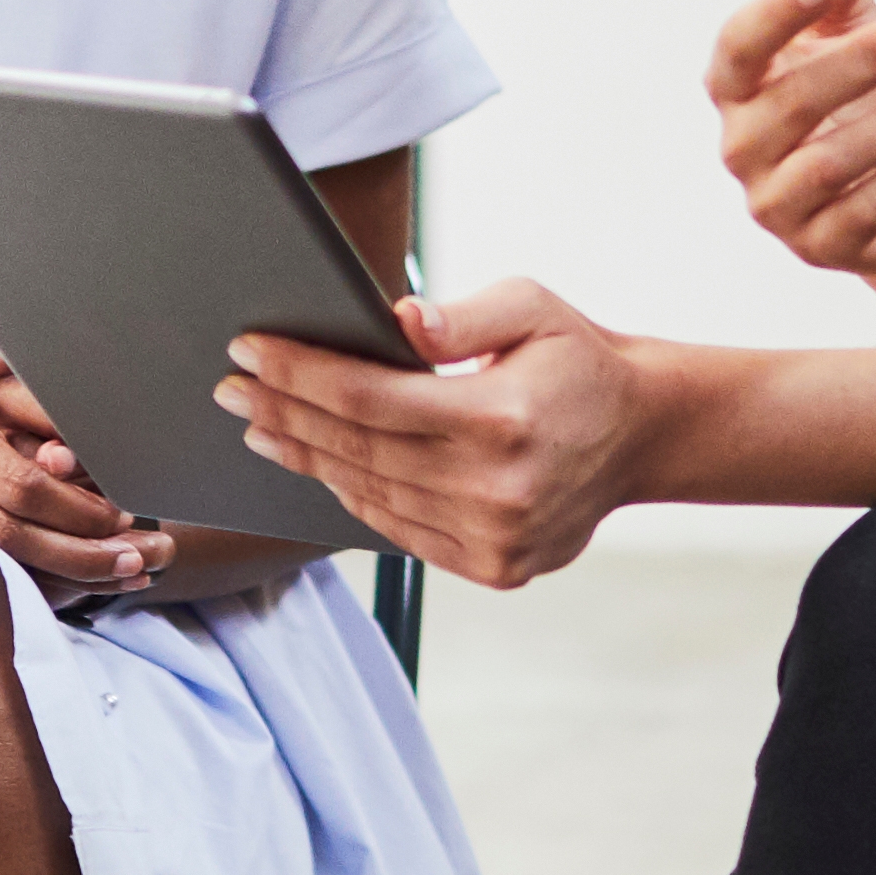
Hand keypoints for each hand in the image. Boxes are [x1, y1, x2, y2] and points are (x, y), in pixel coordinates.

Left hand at [219, 279, 645, 587]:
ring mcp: (495, 538)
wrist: (644, 434)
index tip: (247, 351)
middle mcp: (496, 488)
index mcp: (501, 418)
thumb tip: (399, 321)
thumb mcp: (533, 307)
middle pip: (357, 449)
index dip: (298, 374)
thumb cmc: (576, 359)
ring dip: (307, 459)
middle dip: (284, 414)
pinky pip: (400, 531)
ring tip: (260, 426)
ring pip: (371, 495)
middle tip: (231, 388)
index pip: (369, 397)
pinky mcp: (495, 567)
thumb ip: (464, 314)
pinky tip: (320, 464)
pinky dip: (354, 496)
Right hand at [710, 0, 875, 282]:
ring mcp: (772, 203)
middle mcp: (739, 146)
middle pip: (797, 99)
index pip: (738, 46)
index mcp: (735, 85)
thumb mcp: (851, 25)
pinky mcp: (815, 247)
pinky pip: (861, 212)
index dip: (776, 13)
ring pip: (831, 162)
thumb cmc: (855, 89)